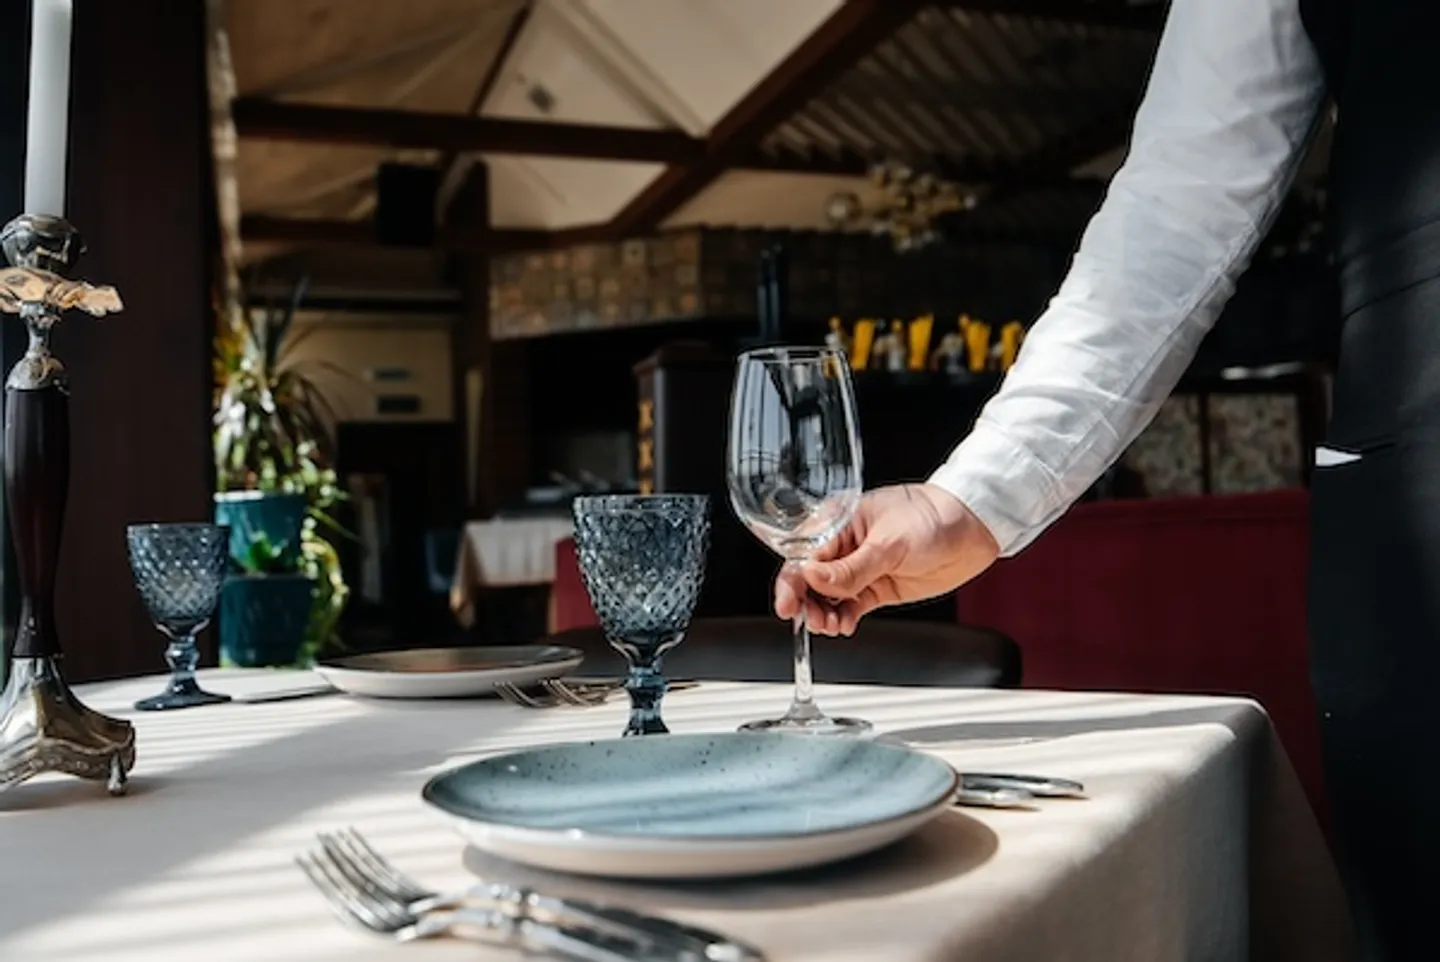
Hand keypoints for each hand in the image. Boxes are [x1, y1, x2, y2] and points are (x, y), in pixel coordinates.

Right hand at [773, 483, 999, 635]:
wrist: (972, 530)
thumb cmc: (932, 519)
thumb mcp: (889, 544)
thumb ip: (851, 567)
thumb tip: (813, 579)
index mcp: (838, 522)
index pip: (804, 554)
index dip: (792, 580)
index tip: (788, 604)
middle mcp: (844, 546)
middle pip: (810, 579)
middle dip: (805, 602)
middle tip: (811, 621)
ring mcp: (859, 568)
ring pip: (827, 596)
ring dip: (823, 614)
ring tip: (831, 626)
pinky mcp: (875, 587)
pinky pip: (849, 606)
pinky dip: (843, 618)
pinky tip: (844, 625)